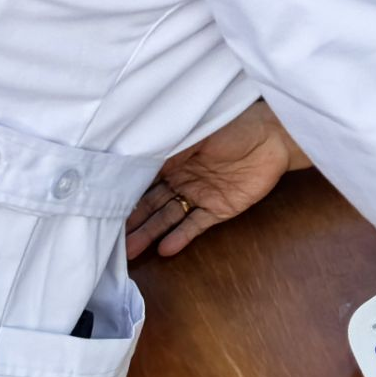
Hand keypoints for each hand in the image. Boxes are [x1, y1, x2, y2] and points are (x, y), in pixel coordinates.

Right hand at [125, 100, 311, 260]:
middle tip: (108, 240)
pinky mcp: (219, 208)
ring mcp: (199, 194)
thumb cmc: (233, 124)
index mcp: (173, 157)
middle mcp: (181, 177)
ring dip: (150, 233)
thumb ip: (167, 148)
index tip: (101, 207)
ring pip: (168, 217)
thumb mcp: (195, 132)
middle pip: (151, 203)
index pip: (142, 178)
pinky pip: (196, 225)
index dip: (124, 193)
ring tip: (130, 252)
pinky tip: (164, 250)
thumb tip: (134, 160)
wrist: (274, 137)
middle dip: (131, 221)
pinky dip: (180, 237)